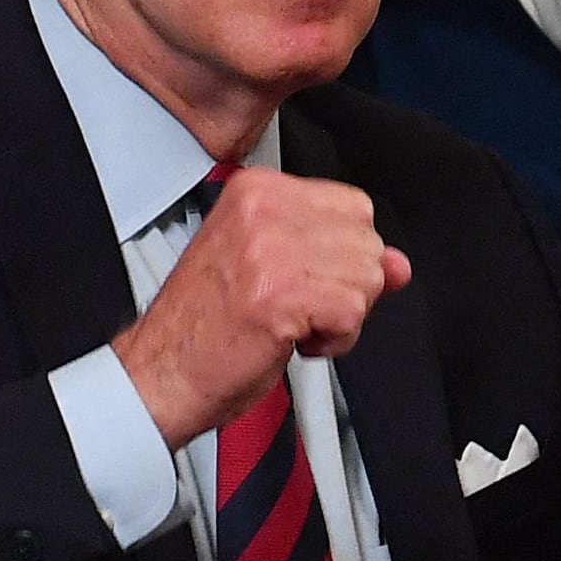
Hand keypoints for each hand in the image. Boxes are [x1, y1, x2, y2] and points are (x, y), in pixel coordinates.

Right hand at [112, 170, 409, 445]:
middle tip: (299, 306)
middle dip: (347, 285)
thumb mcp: (271, 266)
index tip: (307, 278)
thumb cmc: (207, 324)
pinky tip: (295, 340)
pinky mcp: (282, 293)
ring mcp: (271, 248)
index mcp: (257, 189)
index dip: (343, 255)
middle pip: (366, 240)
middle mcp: (263, 208)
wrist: (161, 372)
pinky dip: (336, 339)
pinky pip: (353, 312)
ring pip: (366, 277)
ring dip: (341, 316)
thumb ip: (337, 254)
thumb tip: (399, 264)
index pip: (352, 206)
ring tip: (293, 323)